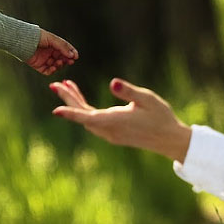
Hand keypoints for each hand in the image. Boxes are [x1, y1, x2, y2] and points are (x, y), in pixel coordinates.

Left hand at [26, 30, 77, 75]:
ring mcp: (45, 59)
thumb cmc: (37, 37)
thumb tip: (72, 55)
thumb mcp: (52, 39)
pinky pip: (48, 71)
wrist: (23, 41)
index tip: (76, 56)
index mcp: (54, 44)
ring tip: (59, 62)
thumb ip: (63, 47)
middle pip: (62, 58)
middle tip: (70, 61)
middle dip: (67, 60)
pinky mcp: (39, 66)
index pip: (65, 50)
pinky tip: (53, 67)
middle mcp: (50, 52)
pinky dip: (52, 70)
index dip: (71, 53)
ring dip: (60, 65)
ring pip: (56, 65)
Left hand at [51, 78, 191, 162]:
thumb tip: (112, 83)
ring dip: (75, 103)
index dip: (71, 112)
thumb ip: (128, 91)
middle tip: (54, 84)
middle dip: (68, 100)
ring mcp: (111, 134)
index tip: (56, 110)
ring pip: (87, 119)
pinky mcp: (114, 134)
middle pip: (83, 115)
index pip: (87, 116)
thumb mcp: (147, 99)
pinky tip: (83, 101)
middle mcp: (109, 130)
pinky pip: (93, 122)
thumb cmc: (161, 117)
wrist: (169, 140)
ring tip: (66, 86)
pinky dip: (84, 110)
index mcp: (115, 121)